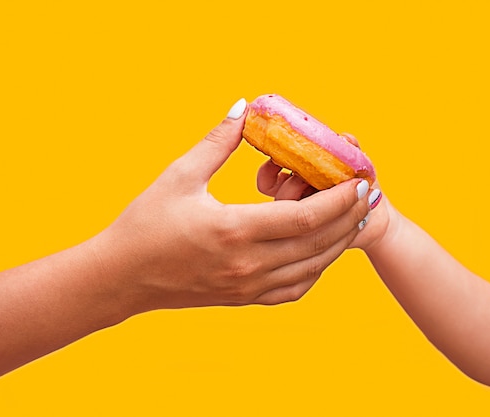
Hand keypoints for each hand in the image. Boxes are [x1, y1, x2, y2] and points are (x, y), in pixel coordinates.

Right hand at [91, 100, 371, 311]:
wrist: (121, 277)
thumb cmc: (145, 224)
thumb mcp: (179, 176)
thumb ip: (217, 142)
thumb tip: (244, 108)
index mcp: (234, 230)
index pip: (305, 217)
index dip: (338, 200)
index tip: (358, 181)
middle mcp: (248, 264)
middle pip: (317, 243)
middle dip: (348, 219)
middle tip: (367, 197)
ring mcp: (247, 287)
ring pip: (311, 269)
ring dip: (337, 245)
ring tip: (353, 221)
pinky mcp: (243, 299)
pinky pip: (292, 290)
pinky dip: (313, 272)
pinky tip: (319, 254)